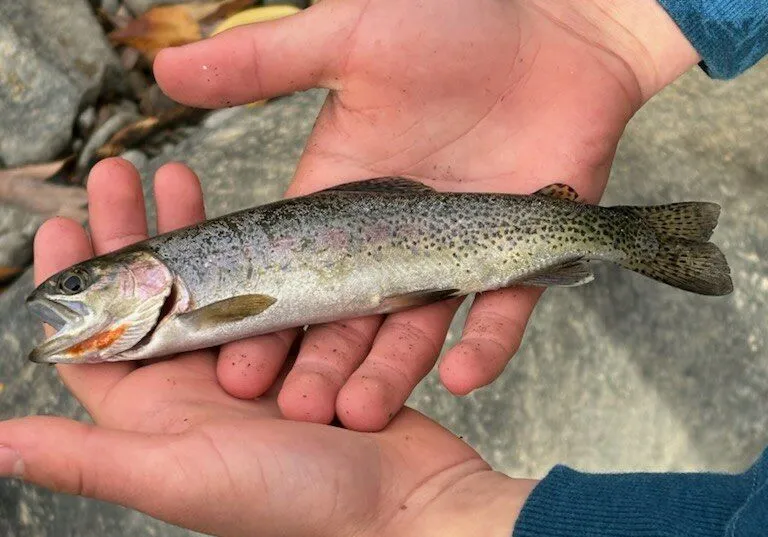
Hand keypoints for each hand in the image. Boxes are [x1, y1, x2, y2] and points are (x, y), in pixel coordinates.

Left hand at [0, 159, 534, 536]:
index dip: (73, 283)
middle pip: (151, 300)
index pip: (96, 343)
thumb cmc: (295, 502)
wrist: (401, 506)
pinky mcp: (303, 355)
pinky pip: (269, 294)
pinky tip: (253, 216)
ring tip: (181, 176)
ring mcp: (254, 369)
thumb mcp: (182, 477)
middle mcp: (198, 390)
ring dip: (193, 231)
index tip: (62, 222)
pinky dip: (257, 254)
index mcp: (157, 418)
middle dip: (132, 235)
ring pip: (210, 287)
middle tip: (122, 173)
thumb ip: (93, 461)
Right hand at [153, 0, 699, 430]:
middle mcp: (392, 237)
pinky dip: (485, 345)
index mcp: (342, 197)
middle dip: (320, 363)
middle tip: (291, 408)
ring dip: (389, 371)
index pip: (295, 271)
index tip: (233, 359)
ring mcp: (455, 252)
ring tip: (358, 411)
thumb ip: (262, 64)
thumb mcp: (346, 40)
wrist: (557, 25)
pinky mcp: (518, 256)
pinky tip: (459, 375)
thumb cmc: (453, 20)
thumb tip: (165, 70)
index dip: (266, 317)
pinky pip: (500, 312)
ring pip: (416, 329)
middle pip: (349, 316)